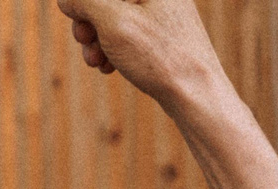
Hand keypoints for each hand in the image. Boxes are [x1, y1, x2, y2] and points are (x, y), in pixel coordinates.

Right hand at [54, 0, 226, 106]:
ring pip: (114, 18)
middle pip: (106, 1)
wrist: (195, 91)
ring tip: (98, 62)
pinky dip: (113, 47)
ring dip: (97, 40)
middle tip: (86, 43)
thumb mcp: (113, 22)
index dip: (82, 6)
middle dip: (89, 23)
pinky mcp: (162, 30)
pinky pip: (128, 31)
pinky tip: (110, 66)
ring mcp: (162, 10)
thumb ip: (86, 1)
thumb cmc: (158, 56)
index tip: (82, 28)